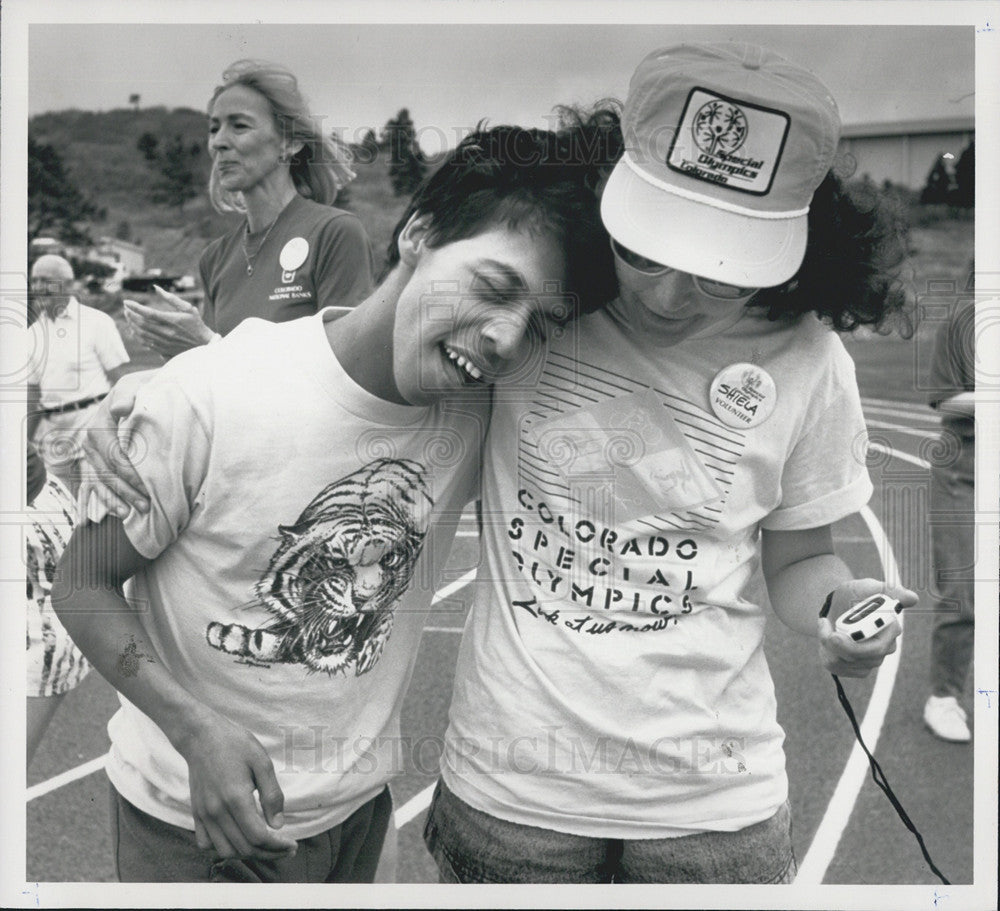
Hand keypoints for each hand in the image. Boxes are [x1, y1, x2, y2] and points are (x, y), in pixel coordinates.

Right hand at [78, 371, 153, 518]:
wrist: (143, 391)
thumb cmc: (143, 390)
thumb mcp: (137, 385)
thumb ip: (128, 394)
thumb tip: (119, 409)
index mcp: (100, 423)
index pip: (113, 454)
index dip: (130, 472)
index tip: (148, 485)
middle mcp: (91, 440)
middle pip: (106, 471)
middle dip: (126, 490)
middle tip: (147, 505)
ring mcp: (92, 453)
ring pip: (100, 480)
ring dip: (116, 498)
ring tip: (133, 513)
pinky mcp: (97, 461)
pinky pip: (97, 483)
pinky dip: (107, 498)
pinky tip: (121, 511)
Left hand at [123, 285, 214, 357]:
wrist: (204, 346)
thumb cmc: (196, 325)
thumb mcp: (188, 309)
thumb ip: (171, 298)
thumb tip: (156, 288)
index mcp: (172, 321)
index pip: (148, 313)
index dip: (134, 307)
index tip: (126, 302)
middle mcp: (166, 332)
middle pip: (141, 323)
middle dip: (130, 315)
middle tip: (126, 309)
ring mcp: (163, 342)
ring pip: (140, 333)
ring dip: (131, 324)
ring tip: (129, 317)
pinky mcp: (162, 350)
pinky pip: (144, 342)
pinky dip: (136, 335)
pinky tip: (134, 329)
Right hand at [178, 714, 297, 859]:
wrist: (201, 736)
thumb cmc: (235, 744)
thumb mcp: (262, 762)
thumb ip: (272, 794)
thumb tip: (278, 825)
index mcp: (236, 798)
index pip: (258, 837)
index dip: (278, 846)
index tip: (292, 845)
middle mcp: (217, 811)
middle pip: (244, 848)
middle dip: (269, 853)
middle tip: (286, 848)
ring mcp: (204, 814)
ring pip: (225, 851)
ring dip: (247, 854)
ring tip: (265, 846)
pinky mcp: (196, 813)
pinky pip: (206, 844)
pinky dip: (223, 849)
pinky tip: (239, 840)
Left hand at [818, 579, 917, 677]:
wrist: (838, 605)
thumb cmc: (854, 595)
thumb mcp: (866, 587)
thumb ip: (887, 590)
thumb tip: (912, 598)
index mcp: (890, 629)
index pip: (878, 648)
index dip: (855, 645)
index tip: (835, 634)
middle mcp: (884, 648)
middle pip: (862, 658)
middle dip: (840, 647)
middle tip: (826, 633)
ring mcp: (870, 660)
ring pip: (846, 663)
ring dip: (828, 645)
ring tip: (824, 626)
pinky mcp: (855, 667)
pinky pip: (837, 667)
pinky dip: (826, 653)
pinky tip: (826, 637)